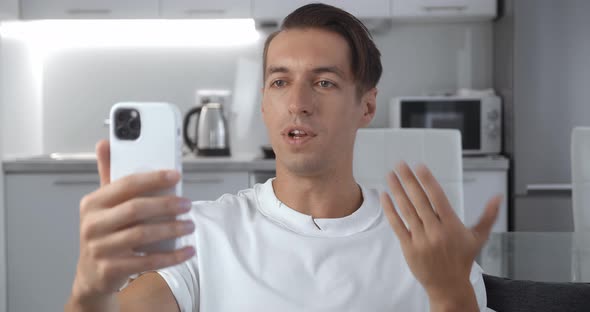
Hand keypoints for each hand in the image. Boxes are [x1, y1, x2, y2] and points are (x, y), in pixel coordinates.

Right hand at [69, 140, 194, 305]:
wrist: (91, 275)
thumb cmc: (104, 233)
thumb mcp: (102, 204)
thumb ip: (108, 174)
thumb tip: (105, 143)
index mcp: (93, 203)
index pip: (125, 184)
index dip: (152, 179)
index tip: (175, 175)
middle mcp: (93, 224)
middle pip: (136, 209)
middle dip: (166, 205)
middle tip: (187, 204)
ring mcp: (100, 248)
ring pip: (142, 234)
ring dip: (171, 229)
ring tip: (189, 225)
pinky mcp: (111, 269)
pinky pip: (147, 261)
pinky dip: (171, 256)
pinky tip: (187, 251)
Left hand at [380, 162, 500, 309]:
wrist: (448, 285)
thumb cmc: (462, 260)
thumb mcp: (478, 237)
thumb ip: (488, 215)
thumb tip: (498, 197)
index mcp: (452, 225)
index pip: (437, 197)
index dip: (427, 180)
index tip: (419, 167)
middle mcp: (435, 231)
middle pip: (419, 200)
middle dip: (409, 180)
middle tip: (400, 165)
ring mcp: (420, 239)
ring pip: (406, 210)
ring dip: (397, 190)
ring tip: (390, 176)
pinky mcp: (408, 247)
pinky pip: (397, 224)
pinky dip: (390, 209)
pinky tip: (385, 196)